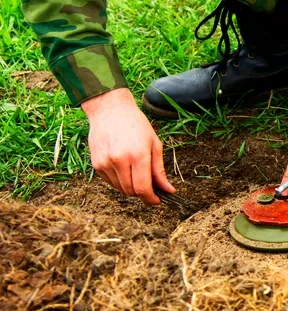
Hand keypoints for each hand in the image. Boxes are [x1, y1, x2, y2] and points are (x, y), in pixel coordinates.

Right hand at [81, 88, 174, 204]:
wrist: (109, 110)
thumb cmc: (136, 125)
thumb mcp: (154, 145)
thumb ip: (159, 171)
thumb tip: (168, 190)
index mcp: (137, 155)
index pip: (142, 188)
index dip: (151, 199)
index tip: (157, 200)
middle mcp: (119, 161)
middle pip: (131, 191)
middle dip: (142, 193)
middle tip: (150, 187)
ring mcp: (105, 163)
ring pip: (120, 189)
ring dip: (130, 187)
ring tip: (136, 173)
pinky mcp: (96, 164)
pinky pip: (110, 182)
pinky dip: (119, 181)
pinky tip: (124, 168)